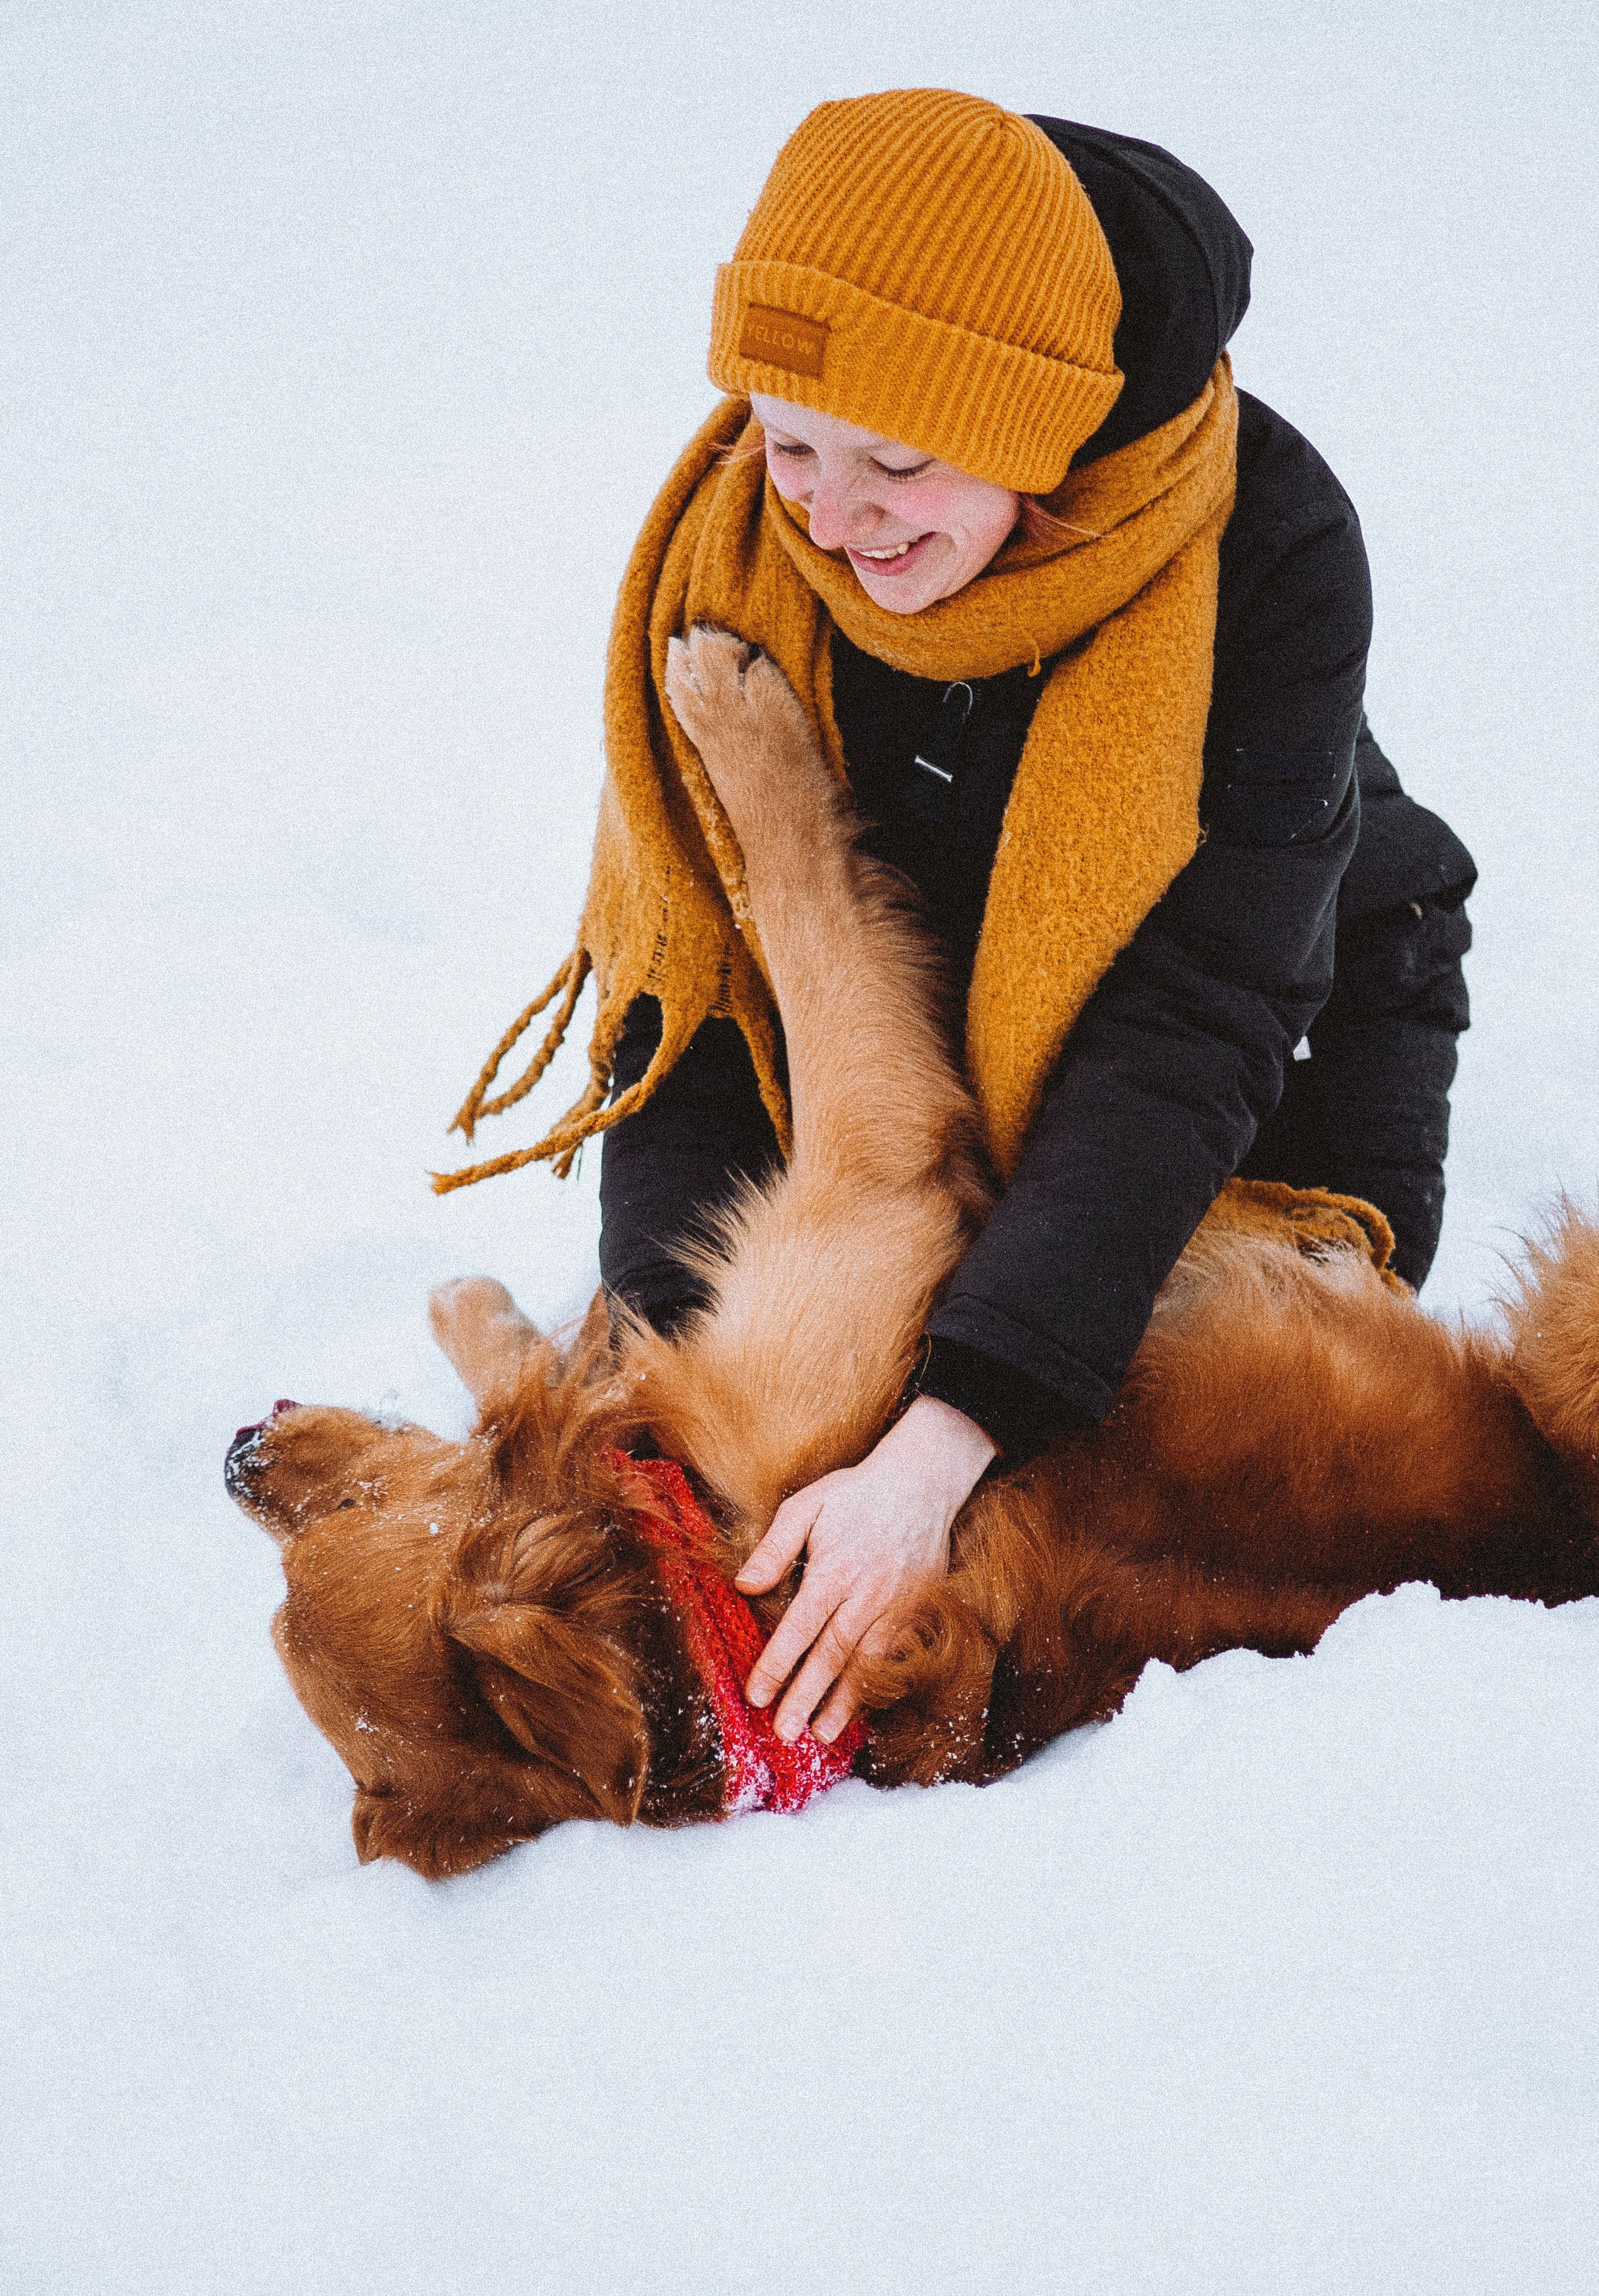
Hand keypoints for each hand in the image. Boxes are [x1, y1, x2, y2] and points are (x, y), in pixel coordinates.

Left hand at [736, 1396, 996, 1744]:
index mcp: (835, 1569)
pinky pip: (898, 1654)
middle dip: (807, 1696)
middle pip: (833, 1654)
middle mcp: (868, 1593)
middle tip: (785, 1732)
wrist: (924, 1480)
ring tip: (822, 1734)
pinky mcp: (920, 1608)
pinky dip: (880, 1683)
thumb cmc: (857, 1493)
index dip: (778, 1665)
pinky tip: (864, 1707)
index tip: (757, 1696)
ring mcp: (899, 1604)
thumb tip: (744, 1586)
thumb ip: (775, 1547)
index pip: (801, 1627)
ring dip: (845, 1701)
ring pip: (868, 1662)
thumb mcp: (807, 1505)